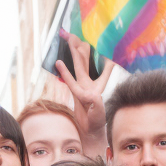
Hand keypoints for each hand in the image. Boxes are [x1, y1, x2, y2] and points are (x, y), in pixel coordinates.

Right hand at [54, 34, 113, 155]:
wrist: (90, 131)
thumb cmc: (97, 123)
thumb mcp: (99, 114)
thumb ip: (96, 104)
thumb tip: (91, 95)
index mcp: (98, 88)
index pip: (104, 70)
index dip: (106, 58)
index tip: (107, 45)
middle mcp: (90, 85)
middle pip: (86, 62)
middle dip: (81, 48)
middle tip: (76, 34)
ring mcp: (82, 87)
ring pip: (78, 67)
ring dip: (74, 54)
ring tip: (68, 39)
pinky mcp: (75, 92)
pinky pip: (69, 79)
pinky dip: (64, 71)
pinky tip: (58, 63)